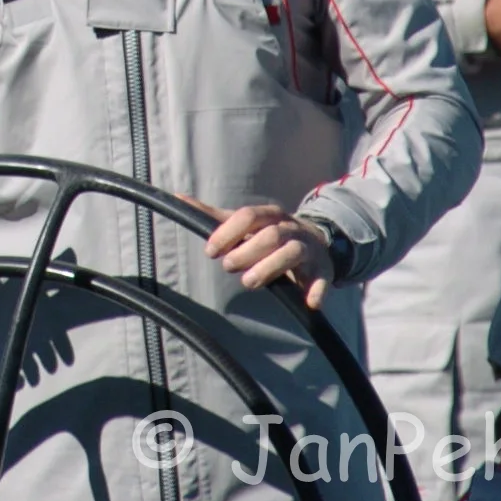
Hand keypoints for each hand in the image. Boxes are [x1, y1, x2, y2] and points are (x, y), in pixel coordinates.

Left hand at [196, 200, 334, 309]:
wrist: (316, 242)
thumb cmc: (270, 233)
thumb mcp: (245, 223)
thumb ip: (213, 215)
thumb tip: (177, 197)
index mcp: (269, 215)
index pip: (248, 216)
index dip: (228, 232)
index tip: (210, 251)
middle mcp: (290, 228)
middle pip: (270, 235)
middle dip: (248, 251)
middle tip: (228, 267)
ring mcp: (308, 248)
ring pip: (292, 252)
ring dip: (271, 267)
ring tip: (249, 282)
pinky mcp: (323, 269)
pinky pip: (323, 279)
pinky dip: (317, 290)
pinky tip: (309, 303)